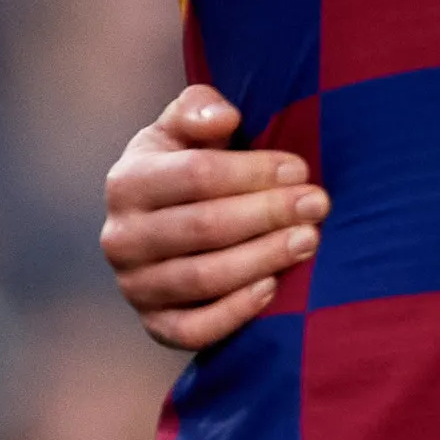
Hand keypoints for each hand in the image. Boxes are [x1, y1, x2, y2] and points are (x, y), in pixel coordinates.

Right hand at [102, 85, 326, 353]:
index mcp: (127, 182)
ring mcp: (135, 286)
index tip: (300, 168)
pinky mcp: (155, 325)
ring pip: (202, 278)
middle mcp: (121, 237)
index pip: (195, 175)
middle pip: (203, 227)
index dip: (253, 171)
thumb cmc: (186, 168)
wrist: (166, 226)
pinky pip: (193, 330)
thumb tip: (223, 119)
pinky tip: (272, 289)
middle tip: (318, 204)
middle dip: (268, 214)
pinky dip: (234, 313)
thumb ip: (198, 109)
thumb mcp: (184, 130)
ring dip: (262, 258)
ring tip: (309, 240)